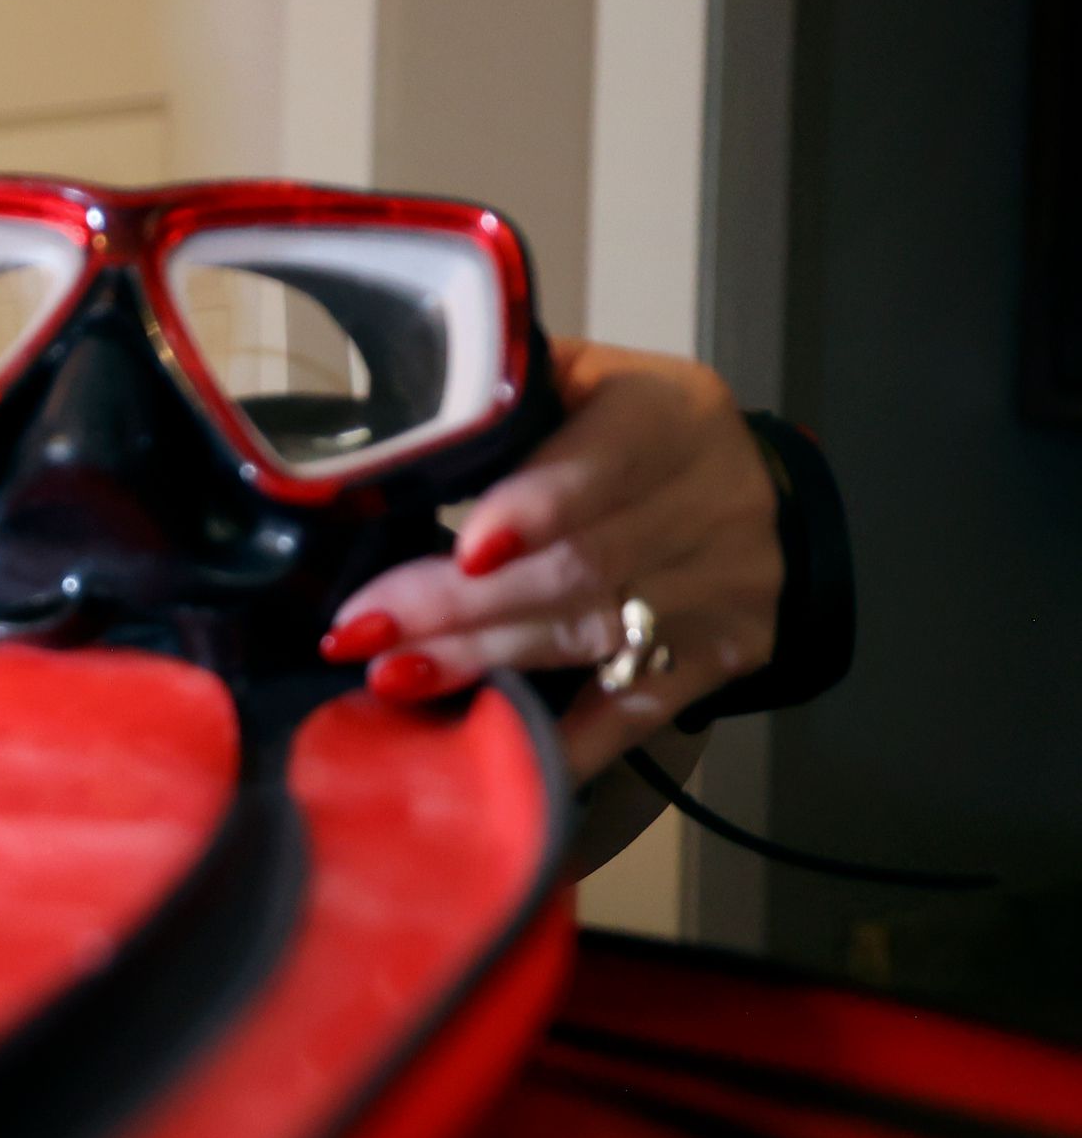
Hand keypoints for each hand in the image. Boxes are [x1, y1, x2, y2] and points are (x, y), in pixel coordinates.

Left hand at [320, 338, 783, 777]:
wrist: (771, 504)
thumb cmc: (639, 435)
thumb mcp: (590, 382)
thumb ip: (508, 396)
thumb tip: (396, 428)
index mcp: (669, 416)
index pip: (602, 465)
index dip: (532, 510)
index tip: (463, 551)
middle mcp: (710, 505)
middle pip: (577, 567)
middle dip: (458, 604)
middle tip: (365, 628)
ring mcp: (721, 593)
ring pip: (587, 636)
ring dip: (481, 662)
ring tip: (390, 676)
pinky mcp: (720, 663)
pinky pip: (631, 714)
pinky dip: (559, 739)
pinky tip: (487, 755)